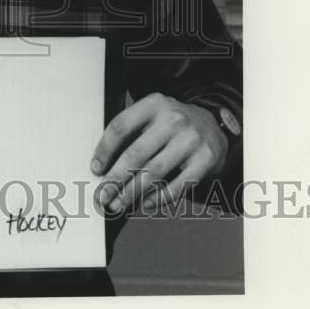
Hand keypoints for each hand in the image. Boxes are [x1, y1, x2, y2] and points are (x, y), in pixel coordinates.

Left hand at [90, 93, 227, 213]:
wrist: (214, 124)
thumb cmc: (172, 125)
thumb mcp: (152, 116)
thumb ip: (132, 134)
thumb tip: (104, 168)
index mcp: (154, 104)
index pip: (121, 127)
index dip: (104, 150)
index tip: (95, 169)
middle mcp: (173, 119)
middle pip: (135, 154)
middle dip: (115, 179)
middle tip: (102, 195)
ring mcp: (191, 139)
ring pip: (154, 172)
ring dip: (132, 193)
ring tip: (118, 204)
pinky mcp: (206, 159)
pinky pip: (178, 186)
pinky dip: (159, 198)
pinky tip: (146, 203)